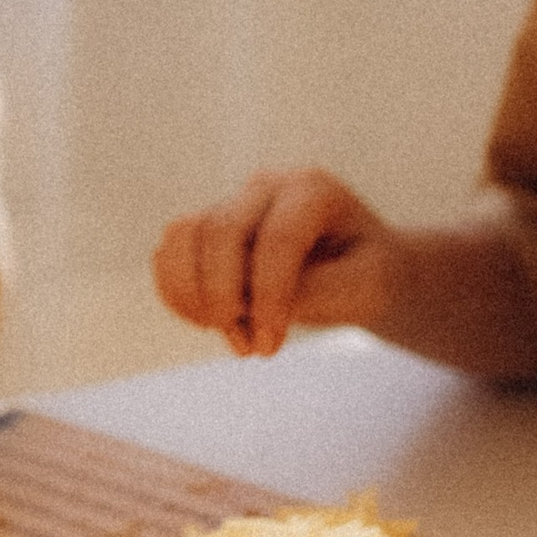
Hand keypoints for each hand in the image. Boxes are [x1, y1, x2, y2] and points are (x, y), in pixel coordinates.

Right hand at [153, 169, 398, 355]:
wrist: (360, 272)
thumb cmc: (366, 277)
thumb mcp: (360, 289)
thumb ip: (308, 291)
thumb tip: (242, 302)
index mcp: (313, 190)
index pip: (278, 238)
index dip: (268, 295)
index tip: (270, 346)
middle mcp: (265, 187)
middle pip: (220, 230)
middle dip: (225, 297)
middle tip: (251, 349)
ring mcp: (232, 203)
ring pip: (183, 236)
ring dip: (193, 295)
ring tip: (229, 334)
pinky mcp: (208, 228)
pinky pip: (170, 252)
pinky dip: (176, 292)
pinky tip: (207, 322)